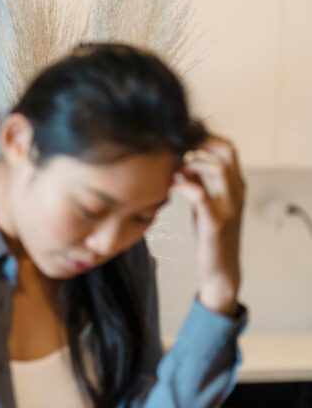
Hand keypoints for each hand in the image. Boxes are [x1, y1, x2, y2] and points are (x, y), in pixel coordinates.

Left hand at [173, 135, 244, 316]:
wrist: (220, 268)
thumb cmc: (210, 233)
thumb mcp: (205, 203)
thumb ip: (199, 182)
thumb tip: (184, 163)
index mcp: (236, 185)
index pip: (228, 149)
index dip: (206, 138)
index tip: (182, 140)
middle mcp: (237, 192)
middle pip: (227, 152)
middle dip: (200, 144)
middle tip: (176, 148)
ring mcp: (229, 206)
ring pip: (220, 169)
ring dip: (193, 162)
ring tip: (174, 167)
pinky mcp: (216, 221)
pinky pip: (201, 194)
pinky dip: (184, 185)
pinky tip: (170, 186)